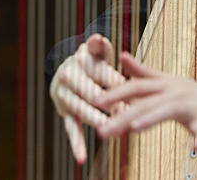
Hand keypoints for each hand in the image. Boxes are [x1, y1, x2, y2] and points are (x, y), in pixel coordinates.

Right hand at [50, 34, 125, 162]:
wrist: (70, 70)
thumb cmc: (92, 60)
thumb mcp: (97, 52)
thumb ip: (99, 46)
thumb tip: (98, 38)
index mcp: (80, 61)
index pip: (100, 72)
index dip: (117, 82)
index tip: (133, 91)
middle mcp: (69, 78)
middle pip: (91, 92)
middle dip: (109, 103)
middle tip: (127, 112)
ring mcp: (64, 97)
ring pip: (81, 110)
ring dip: (96, 120)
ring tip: (111, 131)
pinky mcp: (64, 113)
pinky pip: (70, 129)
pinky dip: (76, 144)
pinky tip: (81, 158)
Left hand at [94, 52, 196, 151]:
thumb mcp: (170, 82)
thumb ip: (145, 72)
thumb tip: (122, 56)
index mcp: (166, 85)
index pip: (136, 87)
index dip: (116, 93)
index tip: (94, 102)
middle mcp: (178, 93)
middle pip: (147, 102)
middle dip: (123, 114)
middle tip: (102, 129)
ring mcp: (195, 107)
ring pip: (171, 111)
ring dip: (152, 118)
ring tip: (135, 127)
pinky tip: (196, 149)